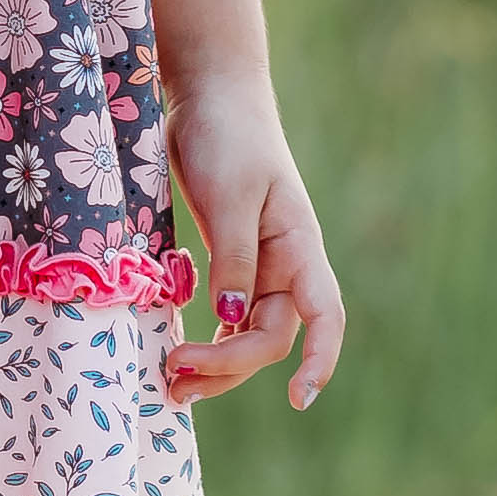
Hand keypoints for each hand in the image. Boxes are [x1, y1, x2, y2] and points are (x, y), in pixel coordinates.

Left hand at [160, 73, 342, 412]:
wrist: (210, 96)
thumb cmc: (228, 136)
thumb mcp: (229, 195)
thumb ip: (233, 258)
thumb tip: (232, 320)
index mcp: (300, 247)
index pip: (324, 316)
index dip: (320, 360)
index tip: (298, 399)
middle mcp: (285, 265)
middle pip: (270, 337)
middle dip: (229, 366)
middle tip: (175, 377)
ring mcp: (259, 266)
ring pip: (246, 334)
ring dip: (216, 364)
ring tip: (172, 386)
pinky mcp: (230, 261)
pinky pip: (225, 315)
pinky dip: (207, 339)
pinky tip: (179, 356)